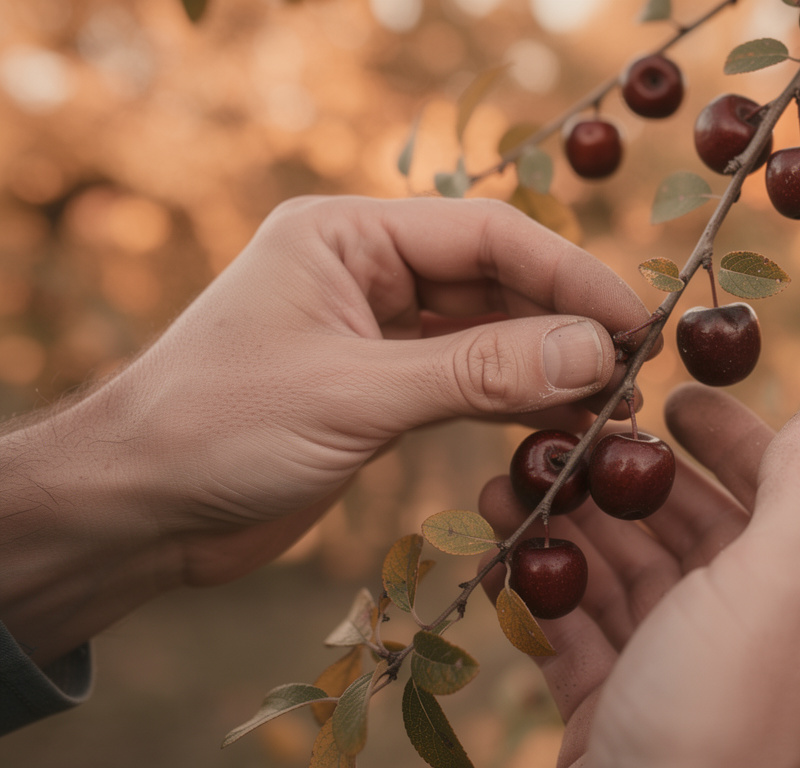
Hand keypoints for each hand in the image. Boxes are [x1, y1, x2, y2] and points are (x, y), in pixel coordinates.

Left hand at [0, 196, 651, 664]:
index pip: (486, 237)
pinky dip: (513, 402)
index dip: (568, 275)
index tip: (635, 321)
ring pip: (487, 335)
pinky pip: (466, 383)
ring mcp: (376, 331)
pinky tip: (561, 425)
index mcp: (348, 236)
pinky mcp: (380, 390)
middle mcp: (367, 272)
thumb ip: (479, 372)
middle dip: (564, 324)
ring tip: (611, 404)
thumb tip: (595, 353)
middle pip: (495, 282)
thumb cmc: (222, 429)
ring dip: (546, 366)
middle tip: (634, 372)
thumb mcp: (356, 394)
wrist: (135, 510)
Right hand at [478, 384, 799, 766]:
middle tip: (580, 430)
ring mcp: (697, 689)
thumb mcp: (779, 585)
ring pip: (641, 581)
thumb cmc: (722, 720)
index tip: (677, 396)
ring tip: (519, 472)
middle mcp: (776, 654)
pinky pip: (590, 633)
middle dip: (640, 483)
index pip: (797, 503)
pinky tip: (501, 539)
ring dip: (582, 526)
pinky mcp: (627, 717)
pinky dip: (550, 588)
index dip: (739, 442)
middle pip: (708, 537)